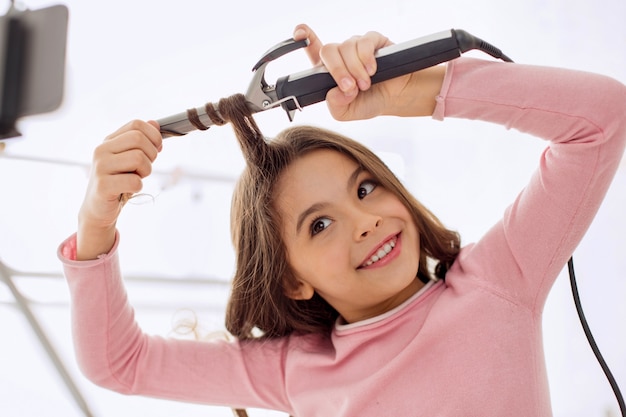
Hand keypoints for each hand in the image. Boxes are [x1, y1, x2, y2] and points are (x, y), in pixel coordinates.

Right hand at [77, 120, 161, 259]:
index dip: (153, 136)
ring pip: (139, 158)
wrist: (98, 209)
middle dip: (151, 155)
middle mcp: (102, 150)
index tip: (157, 148)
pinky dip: (138, 186)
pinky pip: (134, 181)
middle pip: (139, 140)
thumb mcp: (129, 160)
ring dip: (146, 172)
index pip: (136, 125)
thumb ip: (141, 142)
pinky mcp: (103, 185)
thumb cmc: (118, 183)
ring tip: (136, 179)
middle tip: (145, 168)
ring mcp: (100, 167)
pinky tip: (129, 190)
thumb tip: (155, 123)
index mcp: (109, 141)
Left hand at [293, 24, 444, 120]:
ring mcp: (356, 47)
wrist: (395, 99)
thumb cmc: (369, 102)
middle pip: (328, 50)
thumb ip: (335, 106)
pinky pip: (364, 43)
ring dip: (355, 69)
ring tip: (365, 84)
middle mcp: (341, 55)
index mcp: (329, 70)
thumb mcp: (346, 113)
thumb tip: (334, 92)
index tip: (299, 33)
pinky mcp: (373, 41)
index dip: (304, 38)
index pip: (313, 49)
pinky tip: (372, 71)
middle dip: (337, 70)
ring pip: (346, 48)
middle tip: (349, 87)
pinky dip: (366, 59)